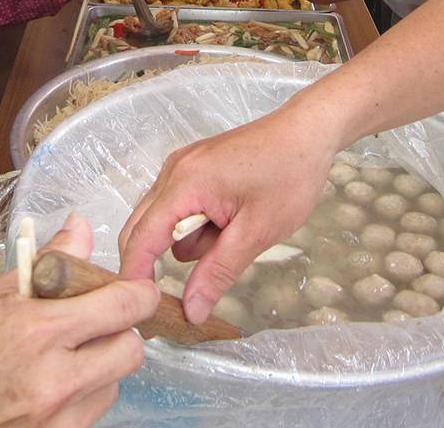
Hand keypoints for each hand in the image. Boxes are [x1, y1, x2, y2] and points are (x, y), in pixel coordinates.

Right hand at [0, 215, 157, 427]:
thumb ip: (45, 263)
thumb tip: (79, 229)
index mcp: (37, 331)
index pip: (123, 306)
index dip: (137, 293)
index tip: (134, 289)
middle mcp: (54, 379)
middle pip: (131, 350)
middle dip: (121, 331)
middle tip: (95, 322)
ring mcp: (56, 419)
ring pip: (113, 384)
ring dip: (101, 365)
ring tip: (62, 355)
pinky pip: (91, 413)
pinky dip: (82, 395)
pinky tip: (49, 383)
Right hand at [118, 107, 338, 323]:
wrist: (309, 131)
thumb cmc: (289, 175)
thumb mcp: (255, 233)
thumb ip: (217, 272)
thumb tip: (191, 312)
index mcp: (184, 184)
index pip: (141, 238)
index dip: (135, 276)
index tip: (142, 311)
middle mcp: (173, 171)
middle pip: (141, 229)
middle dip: (158, 261)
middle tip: (187, 289)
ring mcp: (182, 166)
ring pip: (164, 221)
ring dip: (188, 240)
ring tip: (233, 233)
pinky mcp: (194, 167)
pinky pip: (179, 206)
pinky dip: (197, 224)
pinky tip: (229, 219)